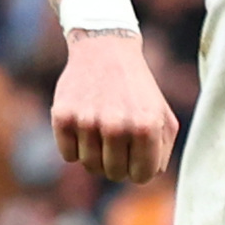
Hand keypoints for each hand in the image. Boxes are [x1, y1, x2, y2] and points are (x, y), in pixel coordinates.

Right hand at [50, 27, 177, 186]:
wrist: (105, 49)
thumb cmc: (137, 87)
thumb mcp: (162, 114)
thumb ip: (162, 149)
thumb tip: (150, 175)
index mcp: (146, 125)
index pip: (142, 176)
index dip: (138, 169)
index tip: (135, 155)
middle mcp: (116, 125)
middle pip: (115, 174)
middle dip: (117, 162)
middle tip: (117, 141)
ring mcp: (87, 121)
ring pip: (90, 165)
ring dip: (96, 154)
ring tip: (101, 129)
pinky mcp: (63, 116)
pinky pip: (68, 155)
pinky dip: (75, 146)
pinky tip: (83, 125)